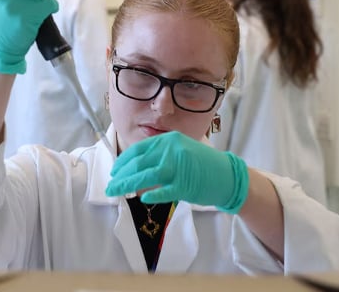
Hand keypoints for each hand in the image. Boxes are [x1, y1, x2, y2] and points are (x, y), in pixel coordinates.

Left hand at [105, 131, 248, 213]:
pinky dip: (151, 194)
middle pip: (139, 163)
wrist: (228, 175)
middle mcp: (172, 150)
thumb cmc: (202, 165)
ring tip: (116, 192)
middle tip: (110, 186)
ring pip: (146, 176)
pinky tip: (142, 198)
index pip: (139, 149)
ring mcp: (179, 167)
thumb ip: (159, 156)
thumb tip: (133, 169)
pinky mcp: (186, 184)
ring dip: (127, 185)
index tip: (114, 171)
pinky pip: (163, 190)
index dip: (123, 161)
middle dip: (120, 175)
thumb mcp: (179, 151)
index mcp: (169, 140)